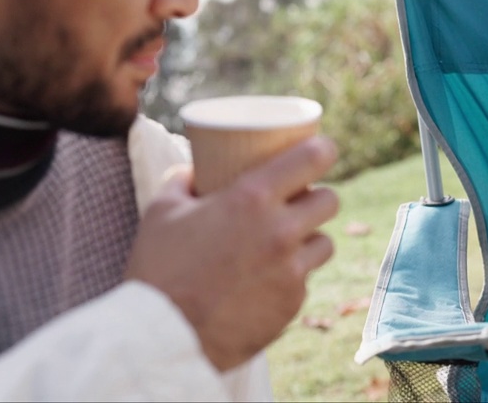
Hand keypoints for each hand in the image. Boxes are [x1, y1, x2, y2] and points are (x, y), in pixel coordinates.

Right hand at [125, 135, 339, 370]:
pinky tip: (264, 282)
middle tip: (296, 202)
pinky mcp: (292, 304)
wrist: (162, 339)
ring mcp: (291, 270)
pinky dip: (290, 278)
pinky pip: (304, 281)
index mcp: (252, 199)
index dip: (322, 149)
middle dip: (315, 198)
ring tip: (283, 244)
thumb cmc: (158, 270)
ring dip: (309, 240)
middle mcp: (281, 231)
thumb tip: (193, 170)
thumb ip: (183, 182)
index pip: (314, 157)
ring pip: (325, 243)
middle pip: (329, 200)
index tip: (319, 150)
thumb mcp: (161, 212)